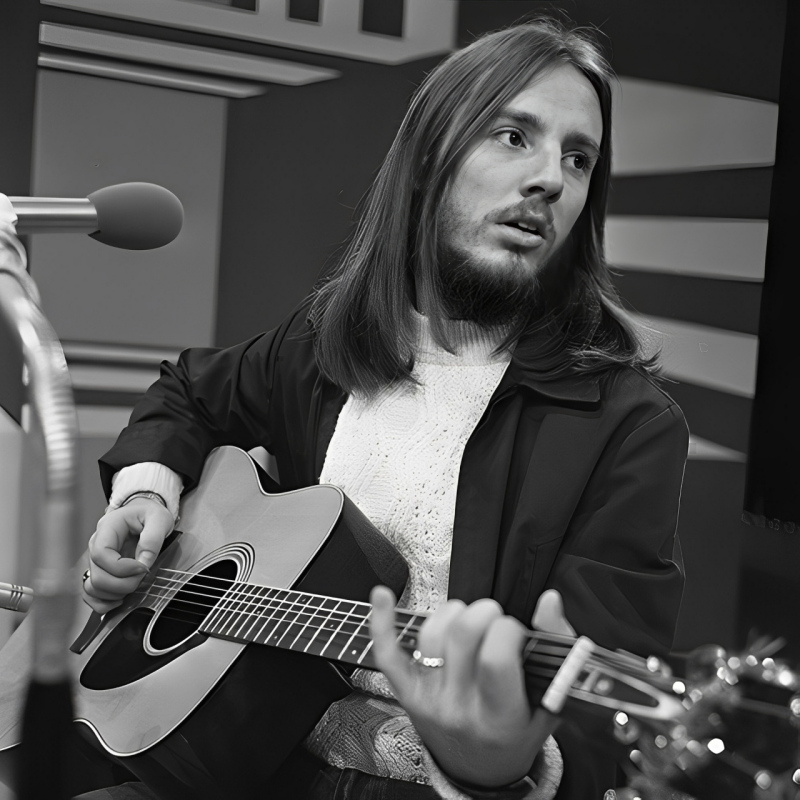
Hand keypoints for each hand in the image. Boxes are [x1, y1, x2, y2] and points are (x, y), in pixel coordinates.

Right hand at [83, 499, 173, 613]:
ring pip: (93, 588)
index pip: (101, 554)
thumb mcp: (159, 519)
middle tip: (143, 576)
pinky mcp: (99, 572)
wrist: (144, 514)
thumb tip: (143, 563)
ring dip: (116, 594)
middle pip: (97, 576)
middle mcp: (96, 545)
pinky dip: (104, 603)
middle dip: (123, 584)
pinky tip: (121, 600)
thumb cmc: (149, 514)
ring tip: (134, 584)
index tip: (142, 567)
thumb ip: (152, 538)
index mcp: (107, 528)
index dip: (121, 567)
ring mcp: (95, 561)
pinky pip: (91, 595)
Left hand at [369, 587, 560, 787]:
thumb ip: (557, 648)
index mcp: (500, 717)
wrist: (482, 771)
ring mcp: (429, 699)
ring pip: (432, 633)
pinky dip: (382, 622)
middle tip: (496, 623)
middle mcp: (459, 709)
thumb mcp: (552, 701)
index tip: (516, 633)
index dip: (508, 631)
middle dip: (484, 612)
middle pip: (461, 636)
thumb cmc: (520, 731)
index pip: (495, 659)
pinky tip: (382, 596)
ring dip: (454, 613)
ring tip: (470, 623)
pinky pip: (387, 653)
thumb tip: (549, 601)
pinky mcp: (407, 691)